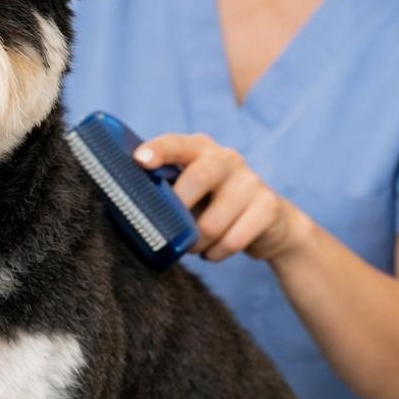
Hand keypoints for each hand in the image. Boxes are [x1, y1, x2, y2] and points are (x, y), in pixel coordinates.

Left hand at [134, 132, 303, 262]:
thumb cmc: (212, 205)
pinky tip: (215, 250)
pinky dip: (216, 254)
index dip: (158, 151)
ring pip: (211, 224)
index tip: (139, 160)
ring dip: (197, 243)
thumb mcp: (189, 190)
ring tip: (196, 244)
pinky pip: (232, 241)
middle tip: (173, 232)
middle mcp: (227, 158)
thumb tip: (129, 205)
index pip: (176, 144)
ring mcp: (250, 180)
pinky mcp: (268, 206)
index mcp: (199, 149)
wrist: (269, 221)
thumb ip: (164, 189)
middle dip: (180, 210)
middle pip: (198, 178)